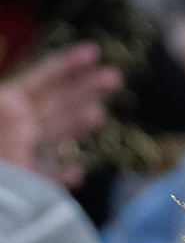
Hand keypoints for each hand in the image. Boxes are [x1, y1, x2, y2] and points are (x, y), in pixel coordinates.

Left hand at [0, 44, 119, 176]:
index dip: (66, 65)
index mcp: (7, 113)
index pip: (40, 81)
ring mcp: (20, 161)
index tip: (95, 52)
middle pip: (51, 105)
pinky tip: (77, 174)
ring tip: (99, 116)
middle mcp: (13, 132)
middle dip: (83, 91)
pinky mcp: (27, 190)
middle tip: (115, 78)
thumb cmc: (3, 179)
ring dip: (76, 124)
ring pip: (52, 136)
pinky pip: (46, 178)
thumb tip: (11, 96)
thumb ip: (11, 121)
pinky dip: (62, 175)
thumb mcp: (7, 135)